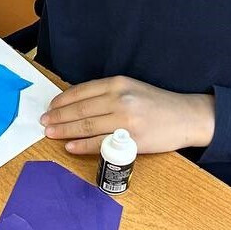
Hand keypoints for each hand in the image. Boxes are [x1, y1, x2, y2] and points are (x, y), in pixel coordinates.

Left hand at [40, 76, 214, 154]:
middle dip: (58, 117)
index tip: (50, 108)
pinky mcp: (131, 140)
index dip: (62, 101)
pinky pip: (99, 143)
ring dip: (64, 130)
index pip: (82, 91)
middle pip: (80, 109)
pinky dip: (81, 145)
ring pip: (86, 126)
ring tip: (51, 134)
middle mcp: (120, 99)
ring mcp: (125, 120)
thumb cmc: (157, 104)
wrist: (186, 117)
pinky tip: (70, 146)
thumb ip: (107, 93)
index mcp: (118, 83)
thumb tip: (77, 103)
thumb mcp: (132, 88)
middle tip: (44, 123)